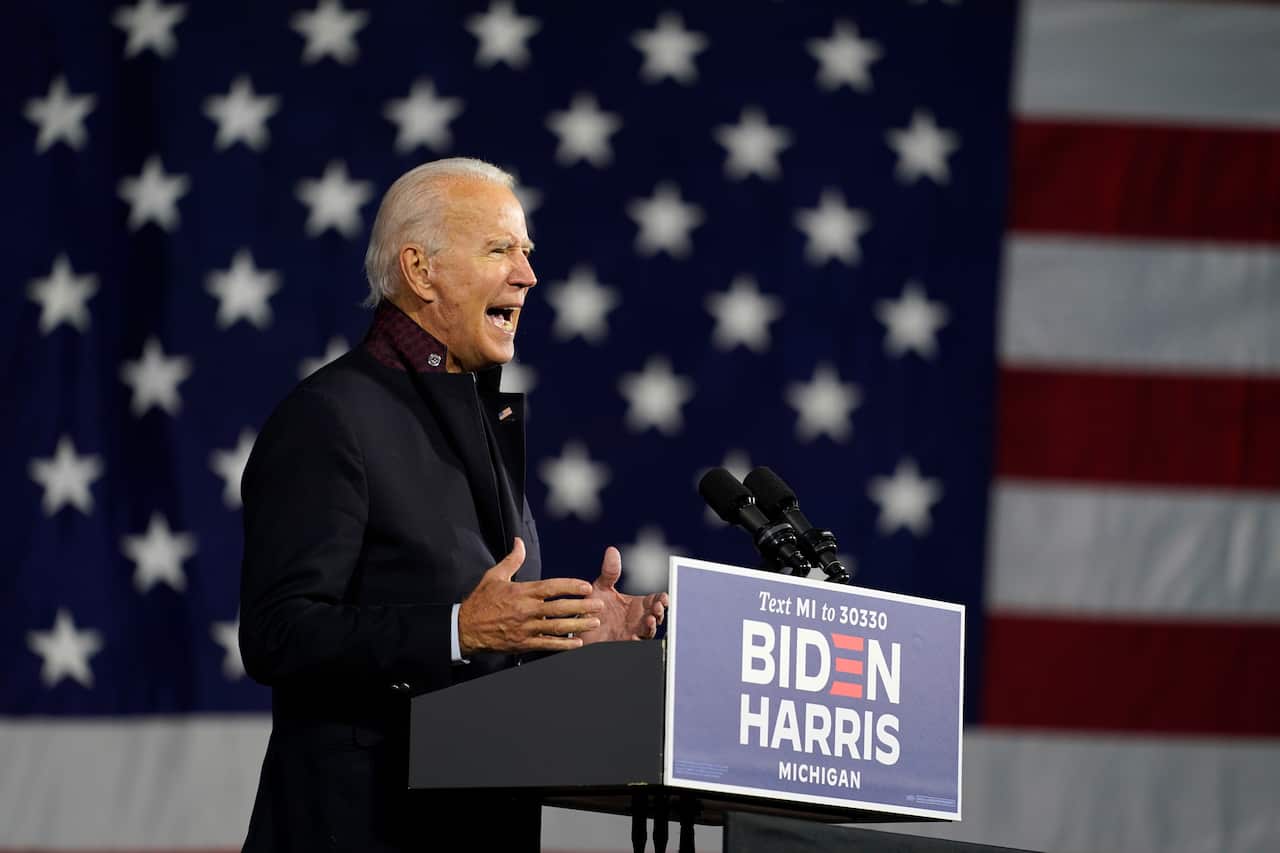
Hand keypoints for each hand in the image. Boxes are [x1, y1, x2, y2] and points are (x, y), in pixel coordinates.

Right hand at [458, 538, 602, 654]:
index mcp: (521, 592)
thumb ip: (512, 560)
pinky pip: (546, 644)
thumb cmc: (480, 601)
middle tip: (599, 605)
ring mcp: (525, 628)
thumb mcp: (494, 576)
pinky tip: (576, 643)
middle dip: (582, 606)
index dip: (570, 586)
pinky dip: (562, 645)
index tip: (586, 586)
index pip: (551, 587)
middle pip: (559, 608)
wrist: (464, 628)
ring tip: (594, 623)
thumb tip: (519, 543)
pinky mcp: (522, 643)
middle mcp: (526, 610)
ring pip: (556, 627)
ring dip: (577, 625)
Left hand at [577, 546, 668, 643]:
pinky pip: (635, 644)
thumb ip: (609, 572)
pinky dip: (637, 641)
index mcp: (637, 604)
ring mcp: (633, 632)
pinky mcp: (623, 644)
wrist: (579, 627)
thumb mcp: (601, 587)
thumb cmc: (594, 606)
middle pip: (656, 616)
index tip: (664, 598)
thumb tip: (612, 550)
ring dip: (651, 627)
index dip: (662, 599)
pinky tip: (634, 637)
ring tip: (649, 621)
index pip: (655, 600)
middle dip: (660, 613)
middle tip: (658, 609)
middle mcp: (638, 619)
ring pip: (648, 631)